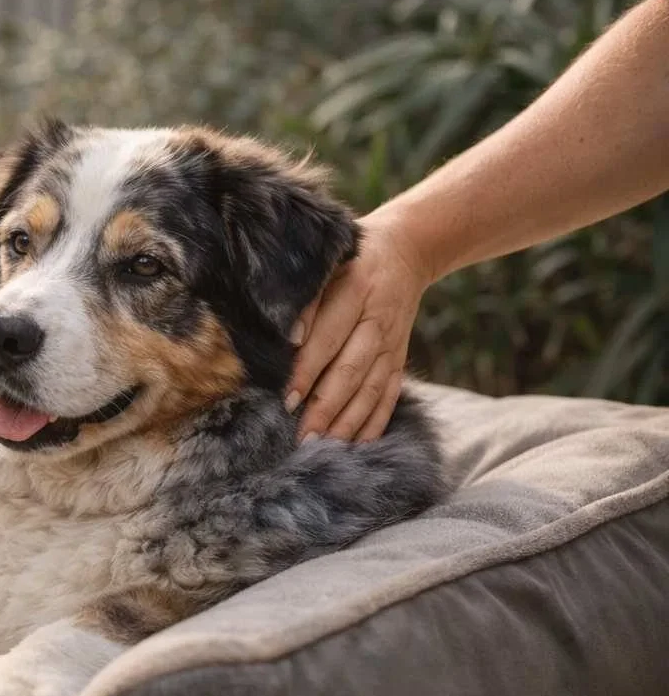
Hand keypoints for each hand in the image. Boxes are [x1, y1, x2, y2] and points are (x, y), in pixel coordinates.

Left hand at [286, 212, 431, 442]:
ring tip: (325, 447)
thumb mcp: (328, 263)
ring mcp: (394, 343)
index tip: (287, 400)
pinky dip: (377, 421)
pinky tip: (360, 444)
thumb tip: (290, 338)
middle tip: (302, 437)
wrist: (408, 248)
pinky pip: (391, 393)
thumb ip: (307, 298)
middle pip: (352, 370)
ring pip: (372, 388)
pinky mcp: (401, 356)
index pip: (328, 338)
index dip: (307, 371)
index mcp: (357, 291)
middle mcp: (378, 321)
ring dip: (349, 421)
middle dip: (326, 407)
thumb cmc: (350, 257)